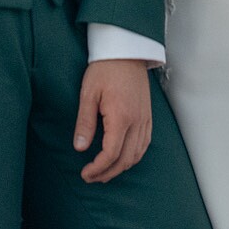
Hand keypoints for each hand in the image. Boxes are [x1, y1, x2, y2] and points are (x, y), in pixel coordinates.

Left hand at [73, 58, 152, 182]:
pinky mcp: (148, 115)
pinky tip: (123, 158)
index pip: (111, 153)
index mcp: (121, 116)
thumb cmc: (105, 68)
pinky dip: (134, 156)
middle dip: (108, 173)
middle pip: (126, 159)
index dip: (97, 168)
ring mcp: (145, 119)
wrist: (126, 50)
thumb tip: (80, 147)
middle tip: (91, 177)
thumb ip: (85, 122)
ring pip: (137, 154)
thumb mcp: (88, 93)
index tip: (85, 173)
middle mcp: (137, 121)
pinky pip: (145, 144)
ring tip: (104, 172)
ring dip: (121, 167)